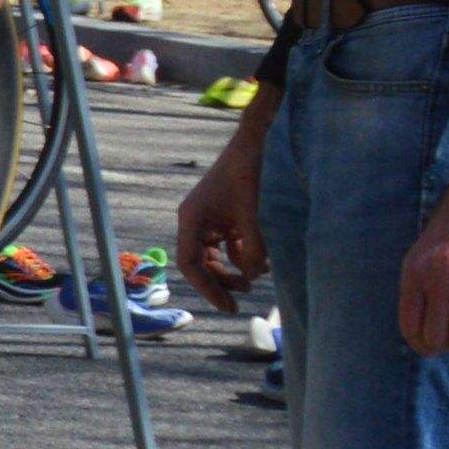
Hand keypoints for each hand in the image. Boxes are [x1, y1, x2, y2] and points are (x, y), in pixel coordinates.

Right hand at [175, 121, 266, 307]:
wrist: (255, 143)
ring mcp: (208, 218)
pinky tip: (258, 260)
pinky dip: (241, 255)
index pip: (190, 263)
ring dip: (231, 270)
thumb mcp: (253, 216)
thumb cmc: (250, 175)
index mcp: (192, 219)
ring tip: (252, 282)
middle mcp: (195, 221)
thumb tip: (252, 278)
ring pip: (213, 256)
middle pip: (200, 263)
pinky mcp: (222, 215)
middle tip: (239, 303)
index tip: (226, 306)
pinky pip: (225, 244)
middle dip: (220, 282)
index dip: (207, 288)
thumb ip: (253, 250)